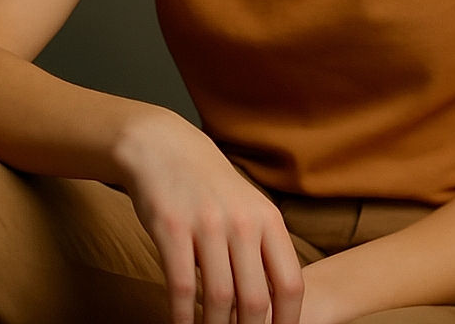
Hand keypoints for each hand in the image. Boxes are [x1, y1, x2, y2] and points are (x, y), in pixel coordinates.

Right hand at [116, 107, 303, 323]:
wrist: (165, 148)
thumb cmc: (210, 186)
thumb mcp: (248, 209)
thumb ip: (262, 250)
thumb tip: (274, 305)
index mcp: (268, 219)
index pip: (290, 283)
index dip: (287, 321)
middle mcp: (242, 222)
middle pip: (256, 299)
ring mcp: (207, 224)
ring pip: (219, 298)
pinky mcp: (172, 228)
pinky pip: (181, 286)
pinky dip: (182, 316)